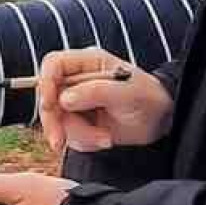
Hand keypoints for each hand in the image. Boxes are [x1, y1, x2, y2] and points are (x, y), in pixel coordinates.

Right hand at [37, 48, 172, 151]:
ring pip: (57, 120)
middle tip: (59, 141)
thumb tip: (64, 99)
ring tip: (105, 139)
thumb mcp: (126, 93)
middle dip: (54, 121)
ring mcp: (77, 101)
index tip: (49, 105)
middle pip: (48, 96)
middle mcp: (77, 80)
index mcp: (88, 62)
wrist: (160, 120)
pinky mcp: (80, 121)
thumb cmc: (148, 98)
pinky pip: (69, 134)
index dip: (45, 82)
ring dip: (78, 135)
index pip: (53, 64)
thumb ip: (96, 92)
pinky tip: (104, 140)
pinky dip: (84, 142)